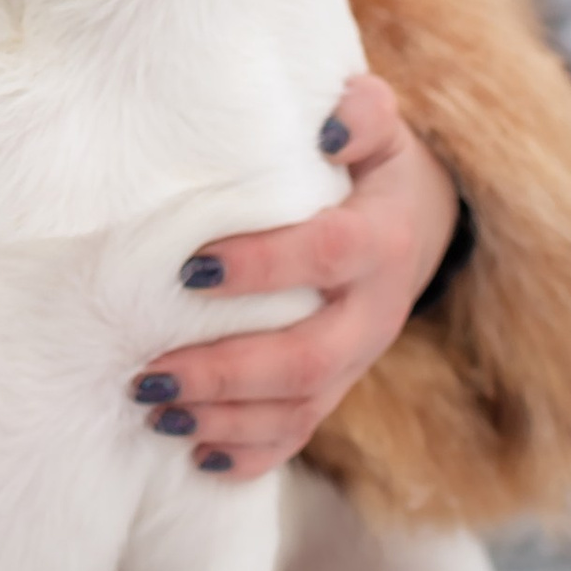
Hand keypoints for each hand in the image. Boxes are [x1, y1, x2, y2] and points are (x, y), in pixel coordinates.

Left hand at [128, 75, 461, 484]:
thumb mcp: (380, 129)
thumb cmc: (373, 166)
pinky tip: (197, 458)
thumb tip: (324, 128)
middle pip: (308, 359)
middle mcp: (373, 312)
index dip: (264, 265)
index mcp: (380, 240)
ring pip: (301, 409)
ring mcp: (358, 358)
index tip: (189, 268)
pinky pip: (301, 434)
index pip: (326, 255)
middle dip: (226, 373)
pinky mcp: (339, 386)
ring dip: (225, 420)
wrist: (420, 224)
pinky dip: (251, 455)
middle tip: (150, 373)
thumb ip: (360, 113)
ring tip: (155, 412)